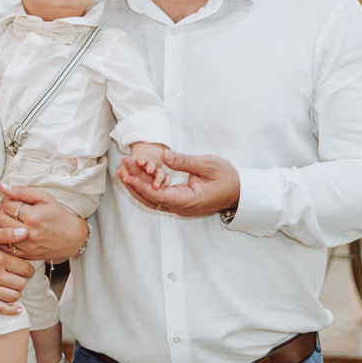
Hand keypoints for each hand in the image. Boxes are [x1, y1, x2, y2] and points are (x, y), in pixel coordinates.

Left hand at [0, 183, 87, 260]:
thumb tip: (2, 187)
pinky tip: (5, 230)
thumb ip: (22, 191)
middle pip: (2, 219)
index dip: (5, 200)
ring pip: (1, 233)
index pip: (8, 205)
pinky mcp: (25, 255)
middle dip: (0, 211)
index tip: (10, 198)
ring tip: (5, 216)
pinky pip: (5, 247)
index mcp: (33, 216)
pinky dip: (2, 238)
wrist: (72, 237)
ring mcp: (26, 246)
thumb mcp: (44, 198)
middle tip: (5, 207)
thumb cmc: (58, 215)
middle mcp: (28, 232)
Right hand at [0, 226, 35, 314]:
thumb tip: (25, 232)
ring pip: (14, 296)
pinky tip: (17, 309)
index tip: (24, 268)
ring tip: (12, 287)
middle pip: (21, 283)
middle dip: (22, 280)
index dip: (27, 268)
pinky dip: (12, 310)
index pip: (25, 268)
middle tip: (18, 277)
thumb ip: (4, 234)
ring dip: (16, 292)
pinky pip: (1, 309)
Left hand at [118, 148, 238, 217]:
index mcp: (188, 200)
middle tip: (122, 167)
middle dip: (134, 183)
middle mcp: (181, 207)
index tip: (128, 174)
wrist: (239, 191)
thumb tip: (163, 155)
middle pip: (151, 198)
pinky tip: (137, 176)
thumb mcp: (207, 164)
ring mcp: (180, 207)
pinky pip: (158, 197)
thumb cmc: (227, 177)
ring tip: (123, 171)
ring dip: (138, 185)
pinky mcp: (179, 202)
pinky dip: (146, 187)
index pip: (158, 195)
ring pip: (152, 199)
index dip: (141, 185)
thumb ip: (184, 161)